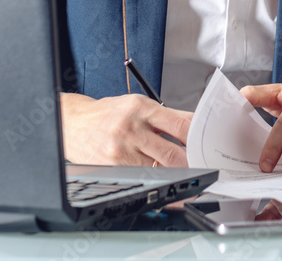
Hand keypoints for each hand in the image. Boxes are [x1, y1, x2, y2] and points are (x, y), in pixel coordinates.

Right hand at [59, 92, 191, 166]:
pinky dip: (157, 178)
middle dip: (190, 161)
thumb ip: (166, 115)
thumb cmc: (109, 114)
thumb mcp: (138, 104)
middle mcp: (131, 128)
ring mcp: (121, 150)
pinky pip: (143, 176)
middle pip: (172, 152)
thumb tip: (193, 125)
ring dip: (176, 172)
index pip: (179, 124)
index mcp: (141, 108)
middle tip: (201, 165)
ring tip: (185, 171)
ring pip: (159, 168)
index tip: (206, 144)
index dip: (197, 138)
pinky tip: (163, 176)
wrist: (75, 123)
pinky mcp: (113, 167)